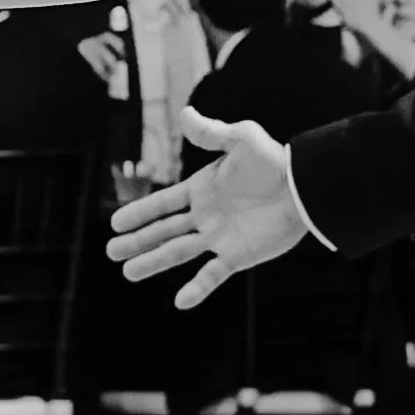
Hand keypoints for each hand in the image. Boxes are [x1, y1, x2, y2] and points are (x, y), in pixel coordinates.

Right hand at [107, 108, 304, 309]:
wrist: (303, 189)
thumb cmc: (273, 161)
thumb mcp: (241, 139)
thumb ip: (211, 133)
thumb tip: (184, 113)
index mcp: (201, 190)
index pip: (163, 204)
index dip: (139, 213)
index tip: (115, 223)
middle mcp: (205, 216)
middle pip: (164, 231)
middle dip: (137, 242)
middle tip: (111, 252)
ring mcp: (219, 238)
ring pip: (179, 253)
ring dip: (153, 262)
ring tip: (128, 273)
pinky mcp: (238, 256)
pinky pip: (213, 275)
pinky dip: (197, 289)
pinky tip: (180, 302)